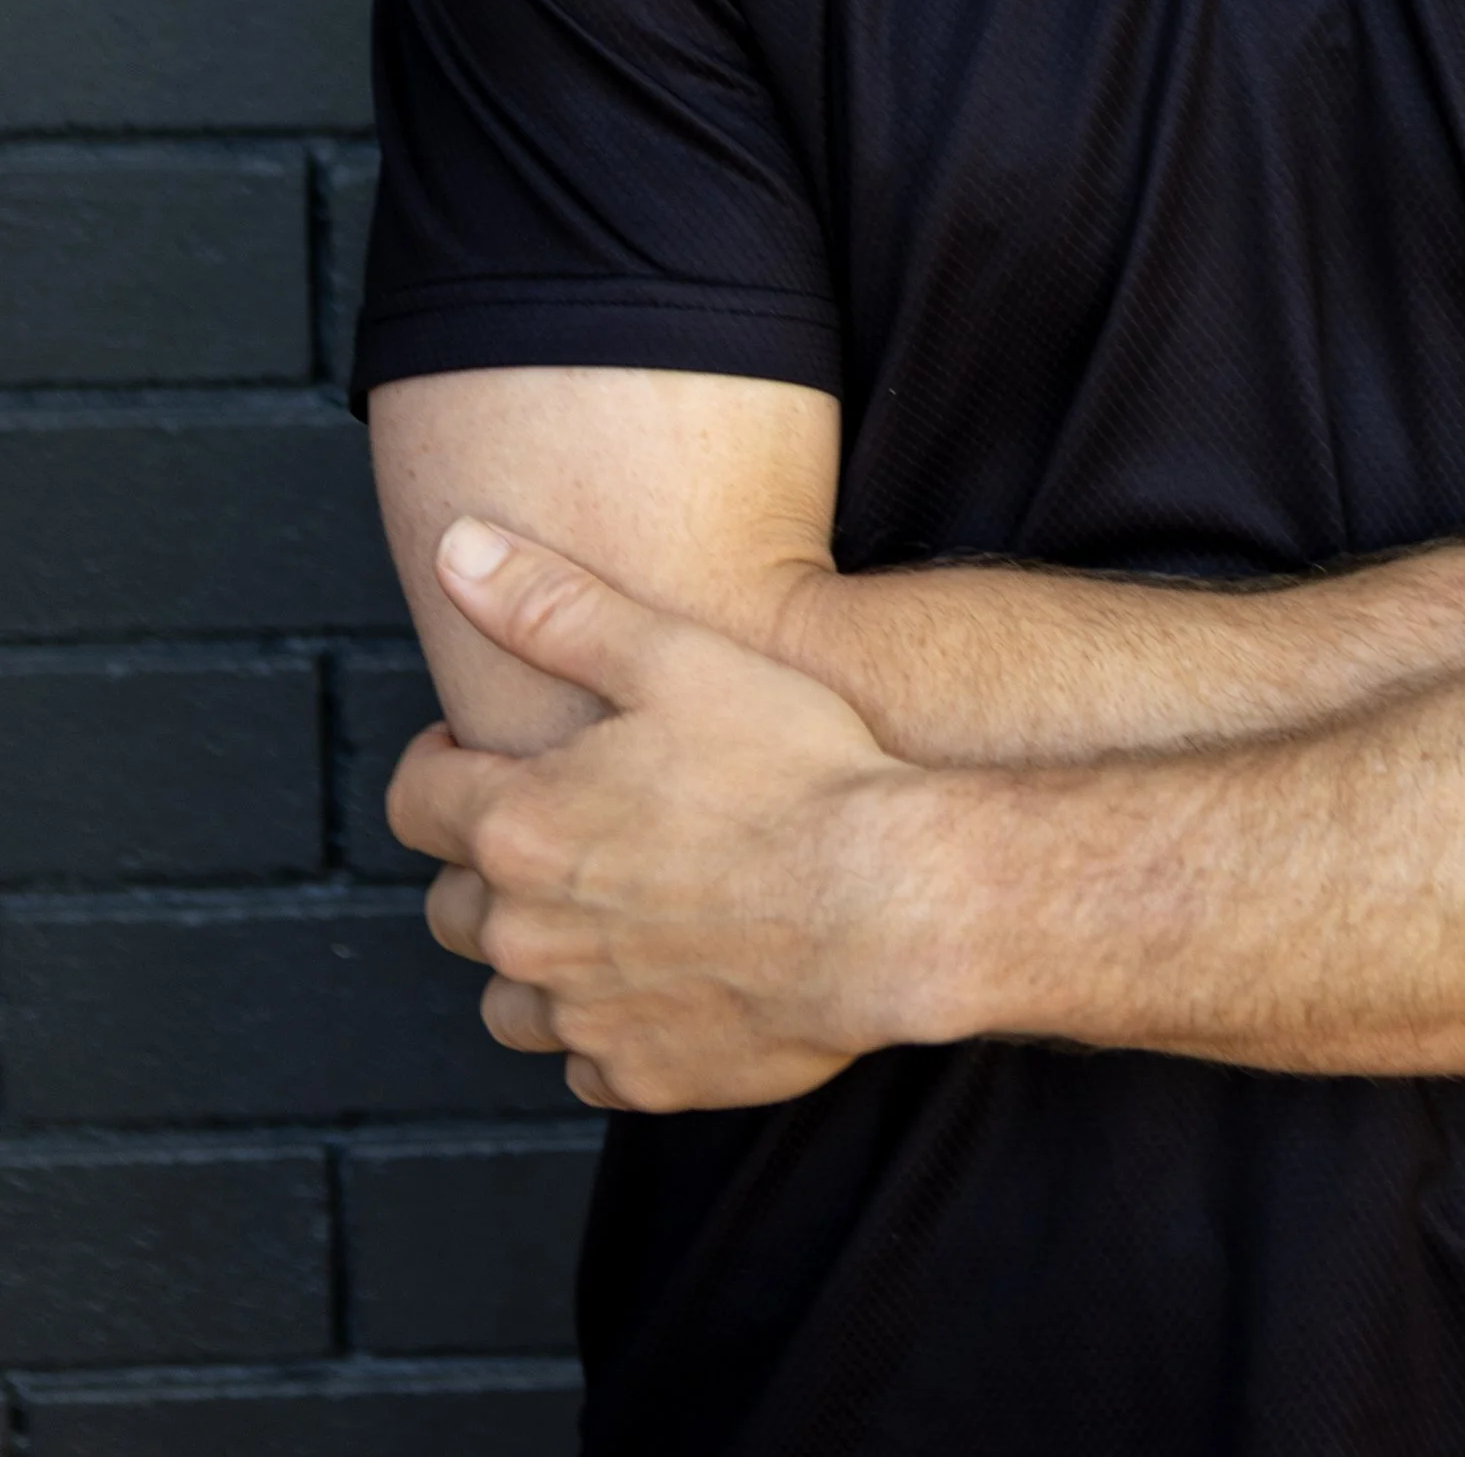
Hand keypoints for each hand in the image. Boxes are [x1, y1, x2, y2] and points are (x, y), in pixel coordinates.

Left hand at [390, 517, 931, 1114]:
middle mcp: (530, 935)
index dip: (440, 764)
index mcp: (520, 827)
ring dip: (533, 955)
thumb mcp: (673, 656)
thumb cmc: (791, 772)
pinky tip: (662, 975)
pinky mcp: (644, 1076)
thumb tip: (458, 550)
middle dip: (485, 860)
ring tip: (603, 907)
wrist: (888, 901)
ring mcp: (584, 1016)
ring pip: (507, 999)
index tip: (483, 752)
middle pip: (451, 906)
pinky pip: (586, 1061)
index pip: (414, 802)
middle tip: (562, 820)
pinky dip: (604, 1024)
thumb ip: (552, 606)